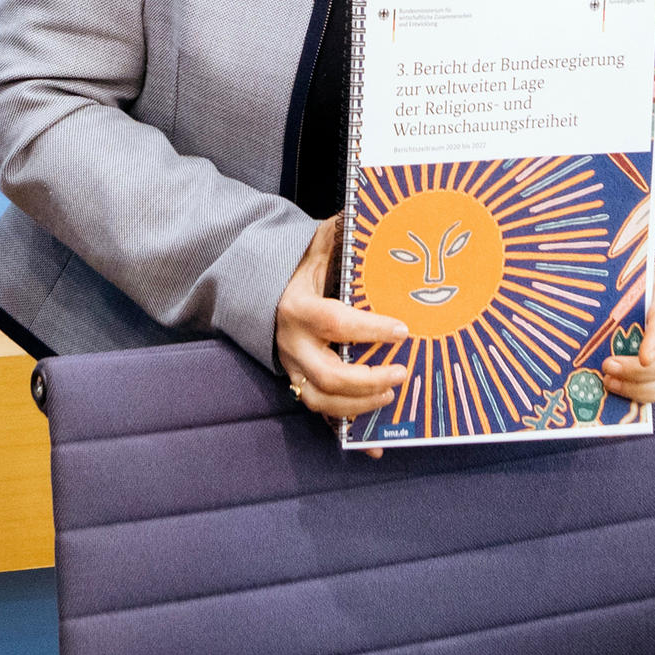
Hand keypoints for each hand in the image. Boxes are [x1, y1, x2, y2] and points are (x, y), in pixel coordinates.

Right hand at [269, 217, 413, 419]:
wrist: (252, 292)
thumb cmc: (293, 268)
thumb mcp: (313, 247)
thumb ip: (341, 234)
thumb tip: (370, 209)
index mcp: (299, 308)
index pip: (336, 323)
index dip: (369, 330)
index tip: (402, 330)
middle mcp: (293, 344)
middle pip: (328, 376)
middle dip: (368, 381)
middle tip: (402, 373)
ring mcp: (293, 368)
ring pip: (321, 402)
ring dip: (359, 407)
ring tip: (391, 397)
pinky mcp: (298, 383)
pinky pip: (320, 416)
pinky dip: (347, 434)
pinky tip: (374, 446)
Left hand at [599, 203, 654, 404]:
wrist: (627, 297)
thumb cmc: (628, 275)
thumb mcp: (635, 251)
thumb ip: (649, 225)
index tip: (643, 357)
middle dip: (641, 370)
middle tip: (606, 365)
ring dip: (637, 388)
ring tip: (605, 379)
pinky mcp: (653, 375)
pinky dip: (635, 396)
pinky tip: (609, 389)